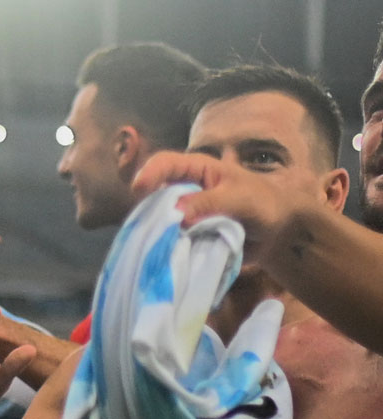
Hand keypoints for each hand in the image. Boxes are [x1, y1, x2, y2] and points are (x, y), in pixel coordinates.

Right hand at [132, 152, 291, 260]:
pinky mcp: (186, 234)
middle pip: (153, 194)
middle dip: (147, 210)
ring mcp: (183, 213)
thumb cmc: (263, 203)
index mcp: (196, 170)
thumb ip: (211, 203)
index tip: (139, 191)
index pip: (165, 163)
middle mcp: (183, 190)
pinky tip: (165, 255)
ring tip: (156, 244)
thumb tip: (179, 215)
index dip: (149, 173)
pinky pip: (169, 239)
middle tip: (147, 228)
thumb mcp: (241, 199)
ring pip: (158, 220)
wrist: (279, 232)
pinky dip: (166, 247)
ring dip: (156, 232)